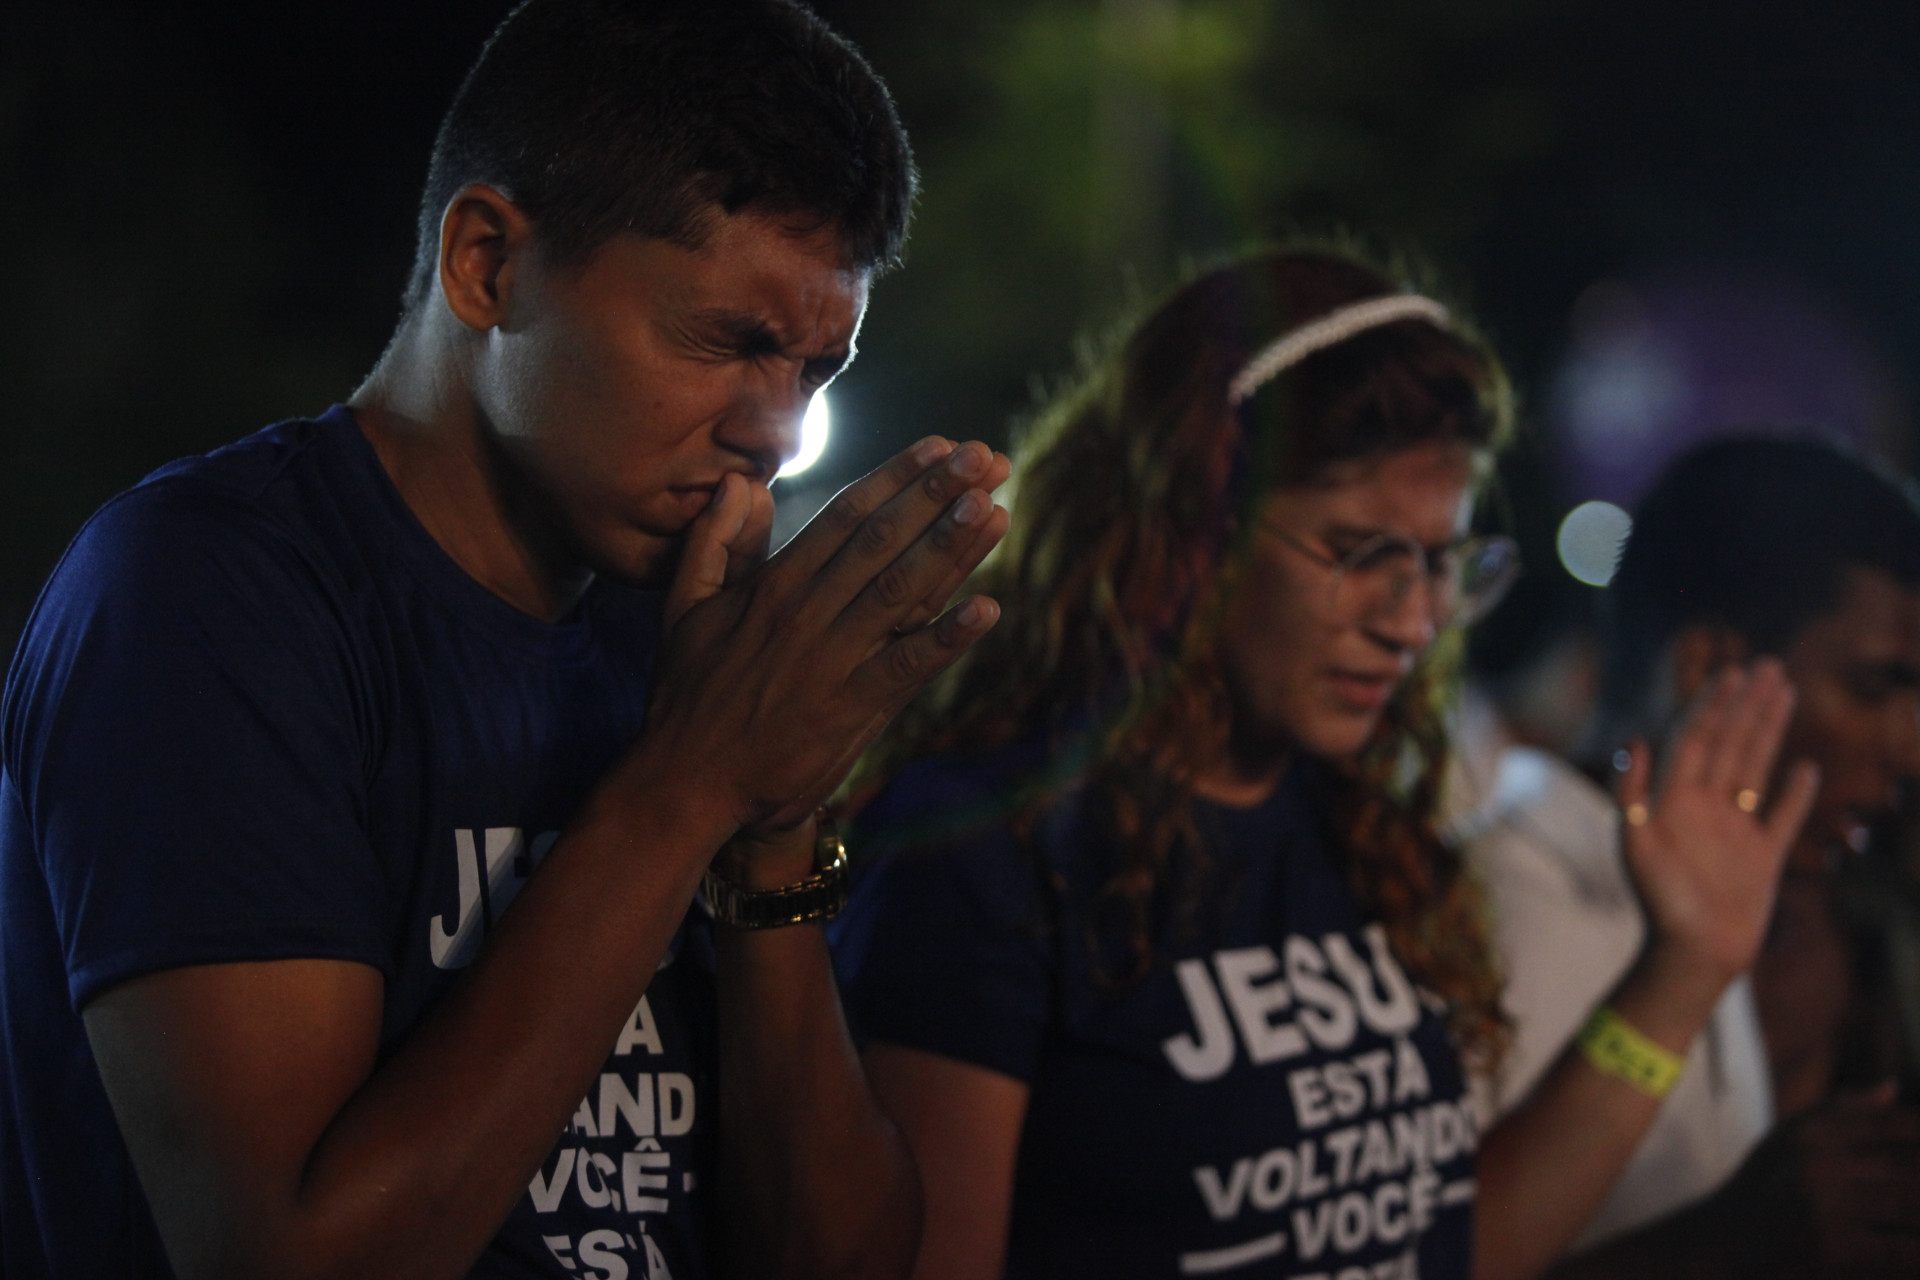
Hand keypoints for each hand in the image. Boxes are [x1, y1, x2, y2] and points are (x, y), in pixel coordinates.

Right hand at [642, 437, 1011, 834]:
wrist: (685, 781)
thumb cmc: (687, 695)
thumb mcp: (685, 607)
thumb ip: (714, 542)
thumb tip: (739, 482)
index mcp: (773, 586)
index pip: (844, 517)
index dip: (896, 478)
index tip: (939, 447)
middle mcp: (806, 613)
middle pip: (881, 541)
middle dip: (936, 495)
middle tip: (987, 458)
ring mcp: (829, 660)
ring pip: (899, 591)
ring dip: (950, 548)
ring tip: (994, 508)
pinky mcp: (846, 709)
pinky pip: (906, 666)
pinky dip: (946, 638)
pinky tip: (987, 609)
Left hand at [1617, 659, 1818, 983]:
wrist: (1692, 956)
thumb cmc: (1659, 904)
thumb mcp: (1636, 846)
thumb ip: (1633, 792)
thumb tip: (1634, 739)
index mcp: (1675, 800)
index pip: (1696, 739)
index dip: (1713, 705)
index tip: (1732, 673)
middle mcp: (1705, 808)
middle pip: (1729, 744)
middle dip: (1747, 705)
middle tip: (1767, 666)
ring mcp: (1736, 830)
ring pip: (1755, 768)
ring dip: (1769, 731)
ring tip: (1785, 694)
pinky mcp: (1763, 858)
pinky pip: (1783, 818)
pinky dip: (1795, 794)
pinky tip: (1807, 767)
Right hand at [1710, 1085, 1919, 1278]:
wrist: (1717, 1249)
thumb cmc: (1761, 1194)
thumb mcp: (1788, 1142)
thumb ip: (1840, 1113)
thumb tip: (1893, 1087)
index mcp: (1815, 1132)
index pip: (1899, 1124)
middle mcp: (1819, 1162)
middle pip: (1912, 1166)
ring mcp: (1825, 1207)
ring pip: (1913, 1205)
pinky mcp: (1832, 1250)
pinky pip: (1902, 1252)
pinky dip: (1915, 1251)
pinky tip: (1917, 1252)